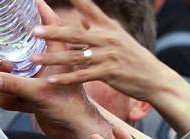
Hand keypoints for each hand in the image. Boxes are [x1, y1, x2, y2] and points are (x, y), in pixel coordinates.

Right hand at [0, 0, 113, 138]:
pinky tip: (20, 104)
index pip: (1, 34)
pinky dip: (8, 101)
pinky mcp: (18, 98)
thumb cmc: (69, 102)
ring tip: (2, 85)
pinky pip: (1, 98)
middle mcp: (21, 63)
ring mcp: (18, 80)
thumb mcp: (42, 88)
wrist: (75, 127)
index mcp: (29, 49)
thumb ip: (16, 83)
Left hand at [28, 0, 189, 136]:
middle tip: (34, 31)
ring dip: (53, 59)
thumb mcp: (118, 38)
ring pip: (75, 56)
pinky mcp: (109, 73)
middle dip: (53, 32)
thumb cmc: (134, 59)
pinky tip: (52, 80)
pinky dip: (66, 79)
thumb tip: (83, 19)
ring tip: (34, 59)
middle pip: (75, 34)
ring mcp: (108, 56)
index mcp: (109, 27)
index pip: (88, 7)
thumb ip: (99, 29)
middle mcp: (107, 38)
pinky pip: (83, 76)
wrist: (155, 79)